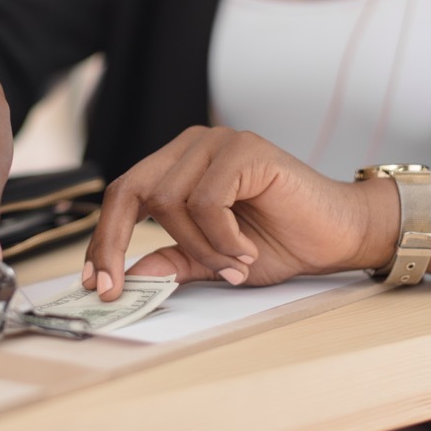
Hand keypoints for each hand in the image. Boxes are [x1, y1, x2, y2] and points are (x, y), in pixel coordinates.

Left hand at [82, 126, 399, 298]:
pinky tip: (244, 251)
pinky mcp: (243, 149)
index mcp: (177, 165)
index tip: (94, 283)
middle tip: (120, 288)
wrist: (336, 236)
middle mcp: (191, 147)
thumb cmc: (278, 242)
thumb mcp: (211, 261)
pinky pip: (206, 200)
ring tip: (230, 265)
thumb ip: (170, 261)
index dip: (103, 239)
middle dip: (118, 244)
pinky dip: (220, 237)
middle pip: (131, 190)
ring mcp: (217, 142)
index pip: (123, 196)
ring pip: (169, 201)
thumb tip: (125, 277)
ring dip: (197, 248)